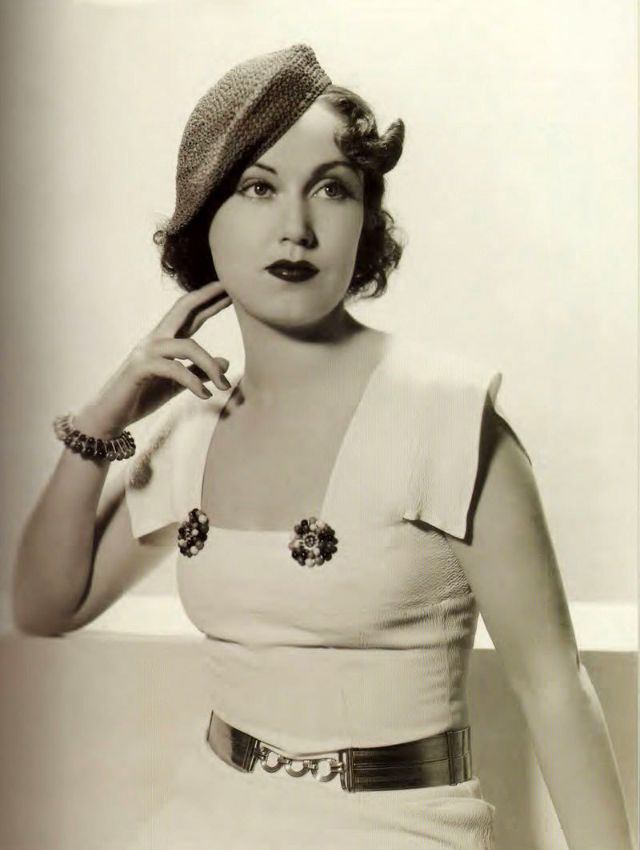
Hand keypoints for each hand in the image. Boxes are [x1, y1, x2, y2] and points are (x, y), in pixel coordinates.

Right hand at [76, 282, 233, 437]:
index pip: (191, 312)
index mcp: (165, 340)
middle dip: (208, 297)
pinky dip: (193, 382)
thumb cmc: (142, 396)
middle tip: (232, 289)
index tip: (231, 289)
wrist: (109, 415)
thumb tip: (226, 362)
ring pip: (187, 346)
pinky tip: (204, 395)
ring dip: (210, 365)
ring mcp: (146, 351)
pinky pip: (174, 369)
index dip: (210, 299)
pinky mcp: (140, 368)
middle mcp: (156, 339)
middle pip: (184, 308)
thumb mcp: (177, 383)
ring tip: (224, 386)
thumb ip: (199, 371)